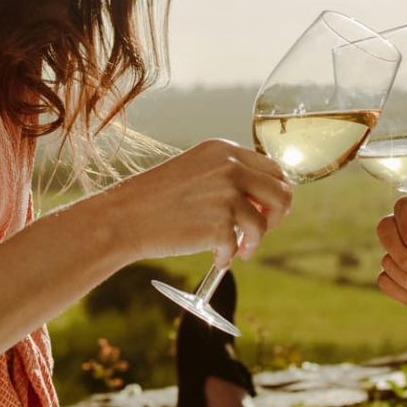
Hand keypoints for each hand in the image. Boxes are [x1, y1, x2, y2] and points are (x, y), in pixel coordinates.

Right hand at [92, 140, 291, 268]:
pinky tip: (215, 257)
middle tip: (257, 232)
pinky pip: (239, 246)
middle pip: (282, 193)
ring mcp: (226, 194)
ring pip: (263, 224)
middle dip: (275, 217)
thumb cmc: (158, 199)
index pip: (274, 169)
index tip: (264, 210)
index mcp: (224, 150)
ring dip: (253, 242)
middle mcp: (230, 166)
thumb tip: (268, 199)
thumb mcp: (197, 172)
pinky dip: (228, 257)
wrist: (124, 217)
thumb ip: (230, 177)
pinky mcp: (220, 223)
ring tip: (236, 250)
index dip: (274, 194)